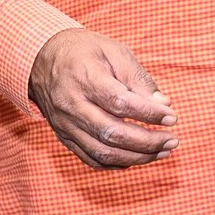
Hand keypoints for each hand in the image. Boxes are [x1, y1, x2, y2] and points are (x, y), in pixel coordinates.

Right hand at [28, 28, 177, 169]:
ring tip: (162, 152)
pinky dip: (117, 163)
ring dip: (137, 157)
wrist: (41, 59)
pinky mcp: (64, 137)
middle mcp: (72, 105)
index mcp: (85, 78)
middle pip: (112, 133)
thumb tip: (163, 104)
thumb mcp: (114, 51)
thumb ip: (138, 78)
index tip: (172, 117)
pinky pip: (91, 159)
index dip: (148, 113)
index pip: (119, 103)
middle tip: (172, 141)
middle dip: (147, 142)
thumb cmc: (84, 51)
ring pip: (102, 152)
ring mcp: (65, 125)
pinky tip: (137, 157)